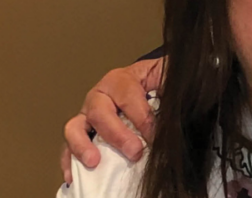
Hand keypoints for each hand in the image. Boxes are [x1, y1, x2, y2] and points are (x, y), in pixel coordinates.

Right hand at [61, 57, 164, 184]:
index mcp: (121, 80)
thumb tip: (182, 102)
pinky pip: (69, 146)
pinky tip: (72, 176)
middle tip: (134, 152)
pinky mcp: (83, 133)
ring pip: (75, 127)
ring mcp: (88, 115)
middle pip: (99, 112)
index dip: (141, 117)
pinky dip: (69, 161)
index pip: (128, 97)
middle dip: (117, 134)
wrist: (149, 82)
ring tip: (94, 162)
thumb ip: (170, 85)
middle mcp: (100, 95)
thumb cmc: (157, 81)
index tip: (154, 135)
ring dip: (83, 145)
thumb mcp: (166, 75)